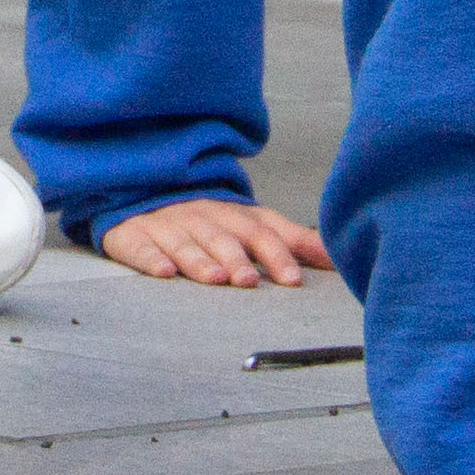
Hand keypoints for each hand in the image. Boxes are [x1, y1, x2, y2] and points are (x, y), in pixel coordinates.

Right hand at [95, 196, 331, 287]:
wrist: (147, 193)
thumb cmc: (210, 220)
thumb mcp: (254, 224)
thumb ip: (295, 242)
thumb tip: (340, 258)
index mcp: (233, 217)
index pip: (260, 233)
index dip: (277, 255)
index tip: (293, 279)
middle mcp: (202, 219)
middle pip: (222, 239)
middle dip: (236, 259)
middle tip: (248, 281)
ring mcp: (167, 227)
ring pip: (185, 245)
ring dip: (200, 261)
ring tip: (214, 278)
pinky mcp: (134, 236)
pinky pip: (141, 247)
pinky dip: (152, 259)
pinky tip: (164, 272)